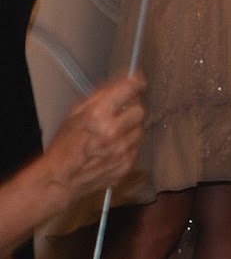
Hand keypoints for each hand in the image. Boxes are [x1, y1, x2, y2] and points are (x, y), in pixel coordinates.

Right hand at [42, 74, 144, 199]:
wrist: (61, 179)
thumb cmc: (65, 145)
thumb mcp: (75, 113)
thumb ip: (101, 95)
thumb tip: (124, 79)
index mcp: (98, 115)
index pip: (129, 89)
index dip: (136, 83)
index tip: (138, 82)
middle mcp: (112, 131)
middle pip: (139, 109)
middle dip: (131, 109)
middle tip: (119, 113)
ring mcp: (121, 149)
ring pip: (140, 128)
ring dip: (130, 128)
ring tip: (112, 134)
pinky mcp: (127, 163)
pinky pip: (137, 146)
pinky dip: (128, 144)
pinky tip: (113, 148)